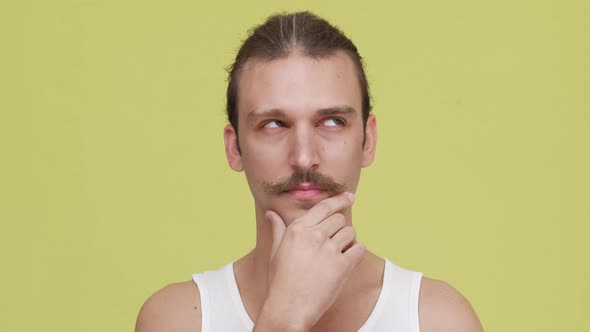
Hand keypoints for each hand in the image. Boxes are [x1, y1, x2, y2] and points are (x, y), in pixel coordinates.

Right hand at [254, 192, 366, 330]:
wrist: (288, 308)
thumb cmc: (280, 281)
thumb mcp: (276, 252)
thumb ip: (278, 230)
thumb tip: (271, 214)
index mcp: (297, 229)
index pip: (324, 206)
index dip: (339, 199)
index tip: (349, 197)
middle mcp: (314, 235)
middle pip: (340, 219)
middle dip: (340, 228)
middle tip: (334, 242)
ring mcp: (329, 250)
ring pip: (351, 232)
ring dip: (348, 241)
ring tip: (337, 255)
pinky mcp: (342, 265)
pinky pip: (359, 249)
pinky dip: (356, 253)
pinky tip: (347, 261)